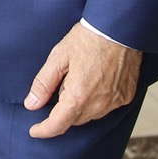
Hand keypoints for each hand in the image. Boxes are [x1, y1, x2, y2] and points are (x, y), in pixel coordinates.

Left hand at [24, 20, 141, 138]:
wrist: (119, 28)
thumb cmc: (88, 39)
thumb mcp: (58, 57)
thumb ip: (44, 84)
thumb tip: (31, 104)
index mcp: (78, 96)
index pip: (58, 124)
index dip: (44, 130)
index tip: (35, 130)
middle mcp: (98, 104)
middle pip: (74, 120)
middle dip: (63, 110)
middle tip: (62, 84)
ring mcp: (114, 102)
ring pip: (91, 115)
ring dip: (80, 105)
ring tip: (81, 78)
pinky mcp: (126, 96)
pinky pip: (106, 107)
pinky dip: (97, 100)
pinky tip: (95, 81)